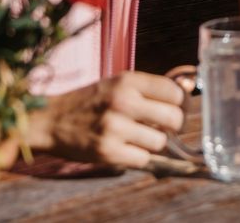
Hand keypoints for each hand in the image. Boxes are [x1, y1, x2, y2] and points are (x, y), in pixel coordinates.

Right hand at [24, 71, 185, 167]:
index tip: (176, 108)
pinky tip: (126, 148)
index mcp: (128, 81)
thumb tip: (189, 89)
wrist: (51, 120)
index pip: (175, 92)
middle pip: (175, 118)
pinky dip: (139, 156)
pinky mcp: (108, 152)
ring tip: (138, 136)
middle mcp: (123, 102)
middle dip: (174, 126)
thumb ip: (150, 88)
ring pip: (160, 142)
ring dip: (154, 143)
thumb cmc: (90, 101)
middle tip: (164, 127)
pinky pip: (143, 159)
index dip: (181, 103)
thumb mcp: (118, 83)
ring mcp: (115, 128)